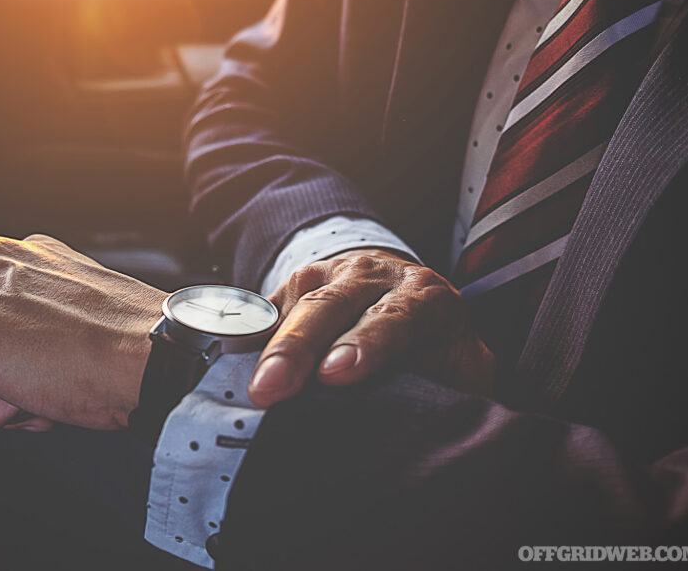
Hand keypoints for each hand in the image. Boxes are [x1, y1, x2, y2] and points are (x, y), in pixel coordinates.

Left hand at [0, 235, 165, 431]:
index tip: (60, 357)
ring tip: (44, 384)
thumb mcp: (79, 303)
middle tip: (53, 375)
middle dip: (7, 371)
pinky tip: (26, 397)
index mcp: (23, 252)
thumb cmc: (129, 340)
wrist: (143, 354)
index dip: (25, 353)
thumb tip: (24, 342)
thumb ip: (41, 307)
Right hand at [248, 249, 493, 406]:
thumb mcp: (460, 361)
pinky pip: (263, 309)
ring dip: (266, 346)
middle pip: (330, 306)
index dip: (366, 344)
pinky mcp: (289, 287)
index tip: (336, 376)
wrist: (397, 293)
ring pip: (293, 304)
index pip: (395, 316)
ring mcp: (326, 275)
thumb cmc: (431, 346)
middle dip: (299, 347)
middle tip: (273, 388)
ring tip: (248, 386)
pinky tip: (227, 360)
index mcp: (422, 295)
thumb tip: (442, 413)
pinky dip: (244, 335)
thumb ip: (458, 382)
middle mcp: (372, 276)